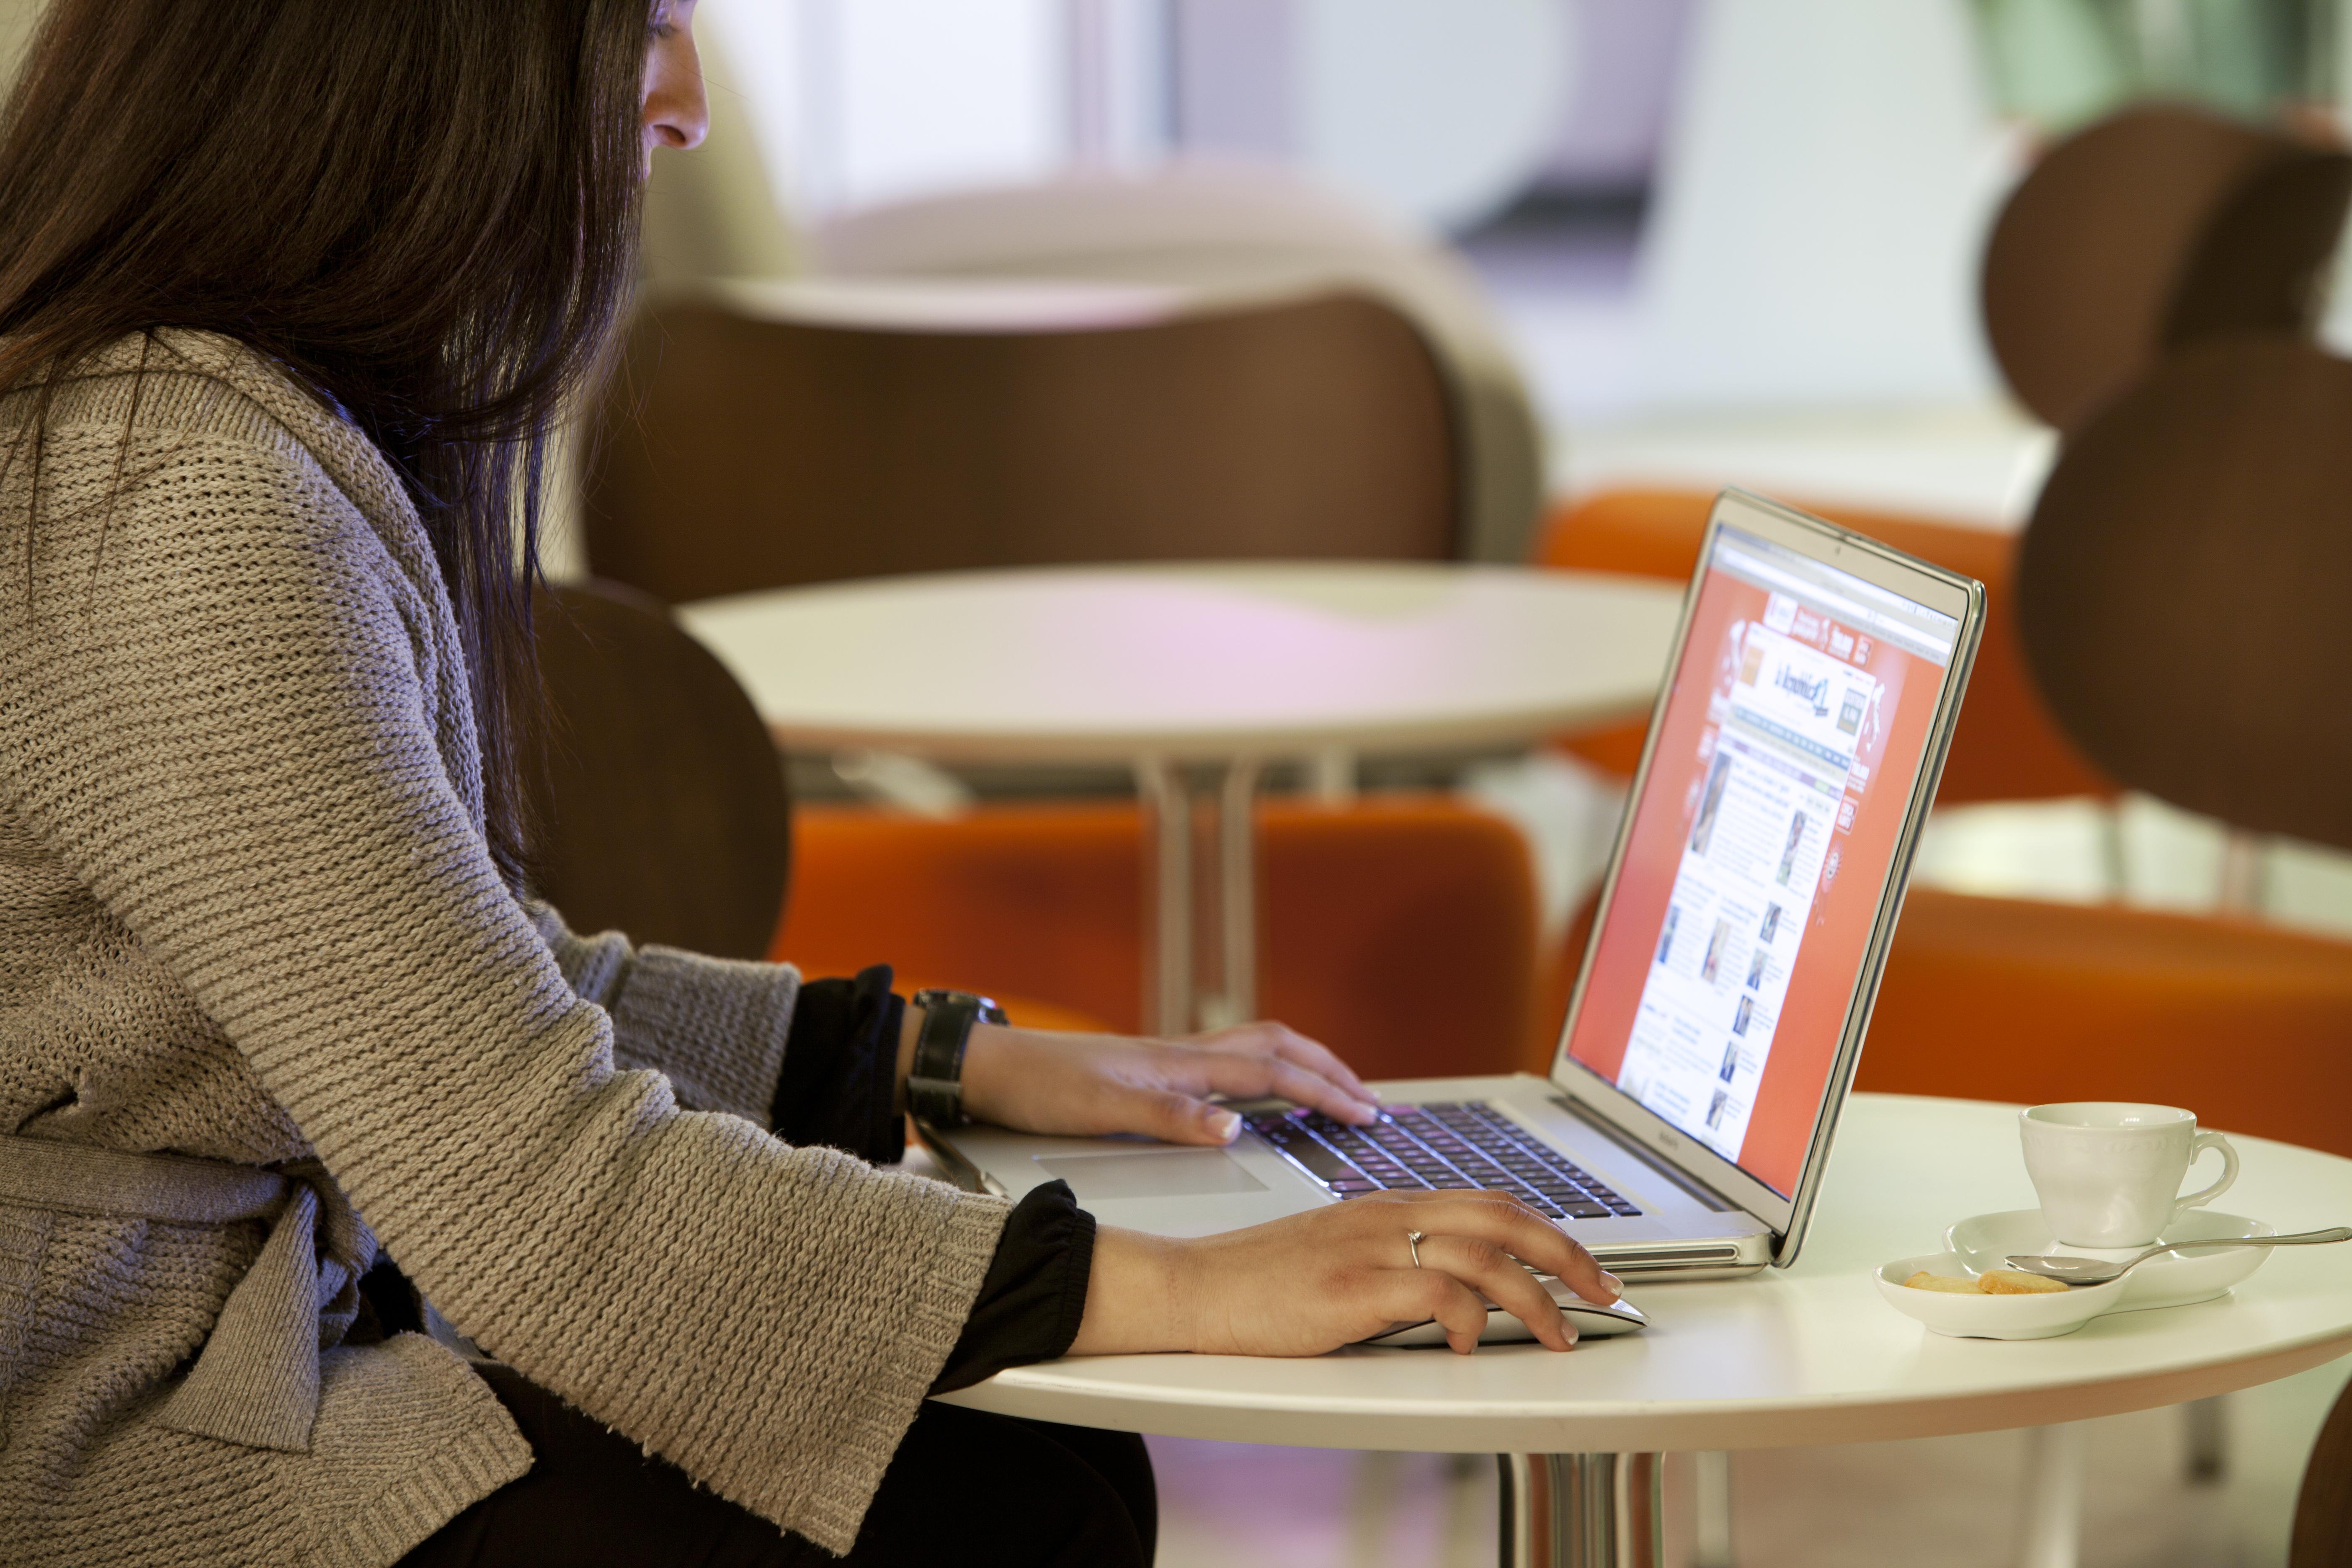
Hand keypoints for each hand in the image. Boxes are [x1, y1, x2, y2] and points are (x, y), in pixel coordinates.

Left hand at [951, 1019, 1379, 1143]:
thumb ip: (1173, 1118)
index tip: (1366, 1114)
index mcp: (1180, 1063)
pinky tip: (1260, 1088)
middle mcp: (1181, 1053)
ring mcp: (1168, 1057)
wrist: (991, 1065)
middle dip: (1328, 1069)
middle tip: (1367, 1098)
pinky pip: (1226, 1059)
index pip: (1272, 1073)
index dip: (1324, 1092)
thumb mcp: (1104, 1110)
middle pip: (1275, 1047)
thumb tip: (1235, 1130)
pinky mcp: (1152, 1066)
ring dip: (1300, 1061)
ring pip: (1254, 1046)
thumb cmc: (1040, 1086)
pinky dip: (1263, 1067)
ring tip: (1332, 1084)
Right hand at [1070, 1190, 1623, 1356]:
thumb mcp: (1343, 1249)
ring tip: (1557, 1333)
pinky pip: (1434, 1292)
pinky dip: (1468, 1318)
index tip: (1584, 1266)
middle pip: (1503, 1218)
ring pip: (1482, 1255)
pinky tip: (1470, 1342)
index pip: (1492, 1202)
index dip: (1550, 1231)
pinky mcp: (1351, 1287)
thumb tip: (1457, 1281)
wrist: (1197, 1284)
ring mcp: (1371, 1247)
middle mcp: (1389, 1215)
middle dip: (1567, 1256)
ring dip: (1534, 1298)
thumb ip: (1398, 1253)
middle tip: (1603, 1291)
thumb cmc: (1263, 1277)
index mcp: (1391, 1204)